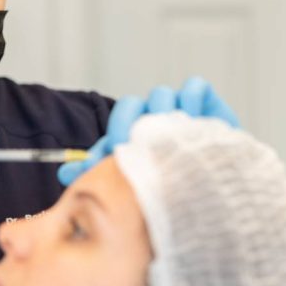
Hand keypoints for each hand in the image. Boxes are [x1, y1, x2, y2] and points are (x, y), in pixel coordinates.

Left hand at [57, 77, 238, 185]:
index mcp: (134, 135)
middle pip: (132, 105)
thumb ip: (98, 173)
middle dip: (130, 124)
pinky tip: (195, 118)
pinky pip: (195, 87)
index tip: (112, 154)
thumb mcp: (133, 185)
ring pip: (161, 95)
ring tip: (171, 136)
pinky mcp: (206, 104)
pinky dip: (193, 98)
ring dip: (163, 112)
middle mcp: (154, 120)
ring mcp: (179, 110)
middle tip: (135, 145)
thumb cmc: (173, 190)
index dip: (111, 137)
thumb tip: (63, 174)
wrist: (221, 197)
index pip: (113, 126)